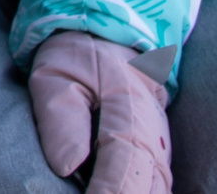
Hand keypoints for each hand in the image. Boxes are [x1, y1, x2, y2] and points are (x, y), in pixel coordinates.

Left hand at [29, 31, 171, 193]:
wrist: (107, 38)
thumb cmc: (77, 59)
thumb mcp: (56, 77)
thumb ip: (62, 119)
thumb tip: (66, 167)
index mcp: (130, 105)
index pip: (127, 157)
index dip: (113, 188)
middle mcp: (154, 130)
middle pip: (152, 182)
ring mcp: (160, 143)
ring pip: (159, 186)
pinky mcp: (156, 153)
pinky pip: (157, 183)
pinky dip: (145, 191)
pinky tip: (120, 192)